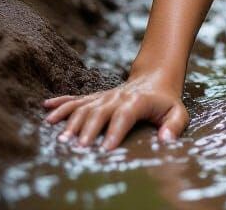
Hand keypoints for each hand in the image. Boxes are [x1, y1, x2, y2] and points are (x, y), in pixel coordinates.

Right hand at [42, 70, 187, 150]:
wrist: (156, 77)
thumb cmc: (166, 102)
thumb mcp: (178, 112)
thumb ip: (175, 125)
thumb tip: (165, 140)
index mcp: (138, 101)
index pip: (126, 114)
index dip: (116, 130)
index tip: (106, 148)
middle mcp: (118, 96)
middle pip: (100, 111)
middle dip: (89, 129)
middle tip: (78, 147)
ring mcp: (104, 96)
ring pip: (84, 106)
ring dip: (71, 120)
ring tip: (61, 138)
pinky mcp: (95, 97)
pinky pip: (76, 99)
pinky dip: (61, 104)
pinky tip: (46, 109)